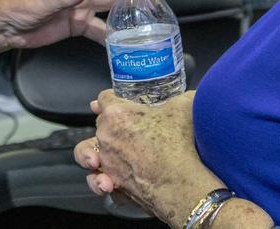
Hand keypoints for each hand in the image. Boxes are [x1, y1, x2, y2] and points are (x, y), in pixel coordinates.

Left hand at [0, 0, 162, 48]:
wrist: (3, 27)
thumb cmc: (16, 6)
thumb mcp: (39, 1)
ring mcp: (78, 5)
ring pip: (108, 1)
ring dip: (127, 4)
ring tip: (147, 8)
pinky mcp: (75, 23)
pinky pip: (98, 27)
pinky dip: (111, 33)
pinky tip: (122, 41)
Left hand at [73, 89, 219, 224]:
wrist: (178, 183)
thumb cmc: (178, 145)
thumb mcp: (184, 108)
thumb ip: (182, 98)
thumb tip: (190, 97)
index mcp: (117, 113)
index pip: (104, 99)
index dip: (109, 99)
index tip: (112, 101)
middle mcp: (106, 136)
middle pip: (100, 124)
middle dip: (111, 125)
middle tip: (128, 130)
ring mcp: (106, 161)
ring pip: (89, 155)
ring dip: (94, 156)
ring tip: (101, 159)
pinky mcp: (112, 183)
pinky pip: (102, 181)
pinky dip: (106, 182)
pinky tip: (113, 182)